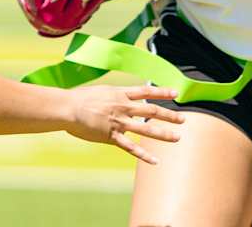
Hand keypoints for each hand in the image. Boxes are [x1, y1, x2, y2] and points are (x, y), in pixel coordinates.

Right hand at [65, 84, 183, 163]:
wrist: (68, 108)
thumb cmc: (79, 98)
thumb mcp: (101, 91)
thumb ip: (113, 96)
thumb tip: (120, 96)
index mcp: (120, 94)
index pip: (146, 91)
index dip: (162, 92)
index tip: (176, 92)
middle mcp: (123, 107)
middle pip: (151, 111)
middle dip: (169, 115)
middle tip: (183, 119)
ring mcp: (118, 123)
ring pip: (146, 129)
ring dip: (163, 134)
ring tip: (177, 137)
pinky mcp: (111, 137)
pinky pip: (131, 148)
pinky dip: (144, 155)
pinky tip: (156, 161)